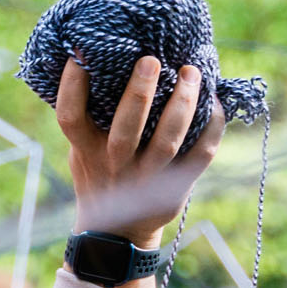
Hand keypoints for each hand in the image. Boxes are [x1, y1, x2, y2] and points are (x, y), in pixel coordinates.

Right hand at [58, 55, 224, 250]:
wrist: (119, 233)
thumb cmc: (101, 176)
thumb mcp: (82, 153)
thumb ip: (89, 121)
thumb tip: (98, 64)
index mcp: (87, 153)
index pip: (71, 117)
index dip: (72, 84)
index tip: (82, 53)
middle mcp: (115, 166)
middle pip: (126, 129)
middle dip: (139, 93)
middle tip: (151, 60)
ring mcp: (146, 180)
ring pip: (166, 141)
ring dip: (181, 104)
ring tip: (190, 73)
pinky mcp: (175, 188)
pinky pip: (200, 155)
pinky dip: (212, 127)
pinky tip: (215, 101)